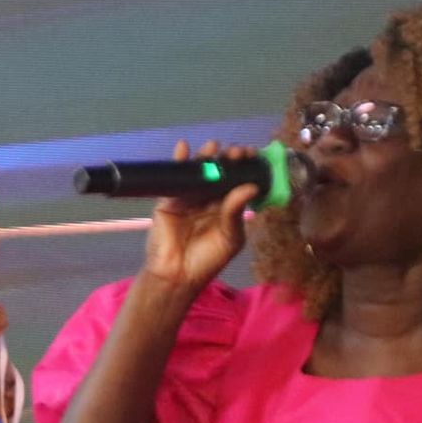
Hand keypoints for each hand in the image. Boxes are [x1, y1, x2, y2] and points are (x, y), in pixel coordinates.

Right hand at [135, 140, 261, 300]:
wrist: (177, 275)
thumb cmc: (208, 260)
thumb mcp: (230, 237)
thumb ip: (236, 211)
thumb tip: (250, 186)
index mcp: (227, 207)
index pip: (238, 181)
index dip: (245, 167)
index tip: (252, 155)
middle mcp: (209, 198)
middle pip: (219, 172)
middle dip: (228, 159)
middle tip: (236, 152)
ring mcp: (189, 198)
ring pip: (199, 171)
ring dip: (206, 156)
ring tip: (213, 147)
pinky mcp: (169, 200)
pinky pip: (175, 178)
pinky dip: (178, 161)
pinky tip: (183, 148)